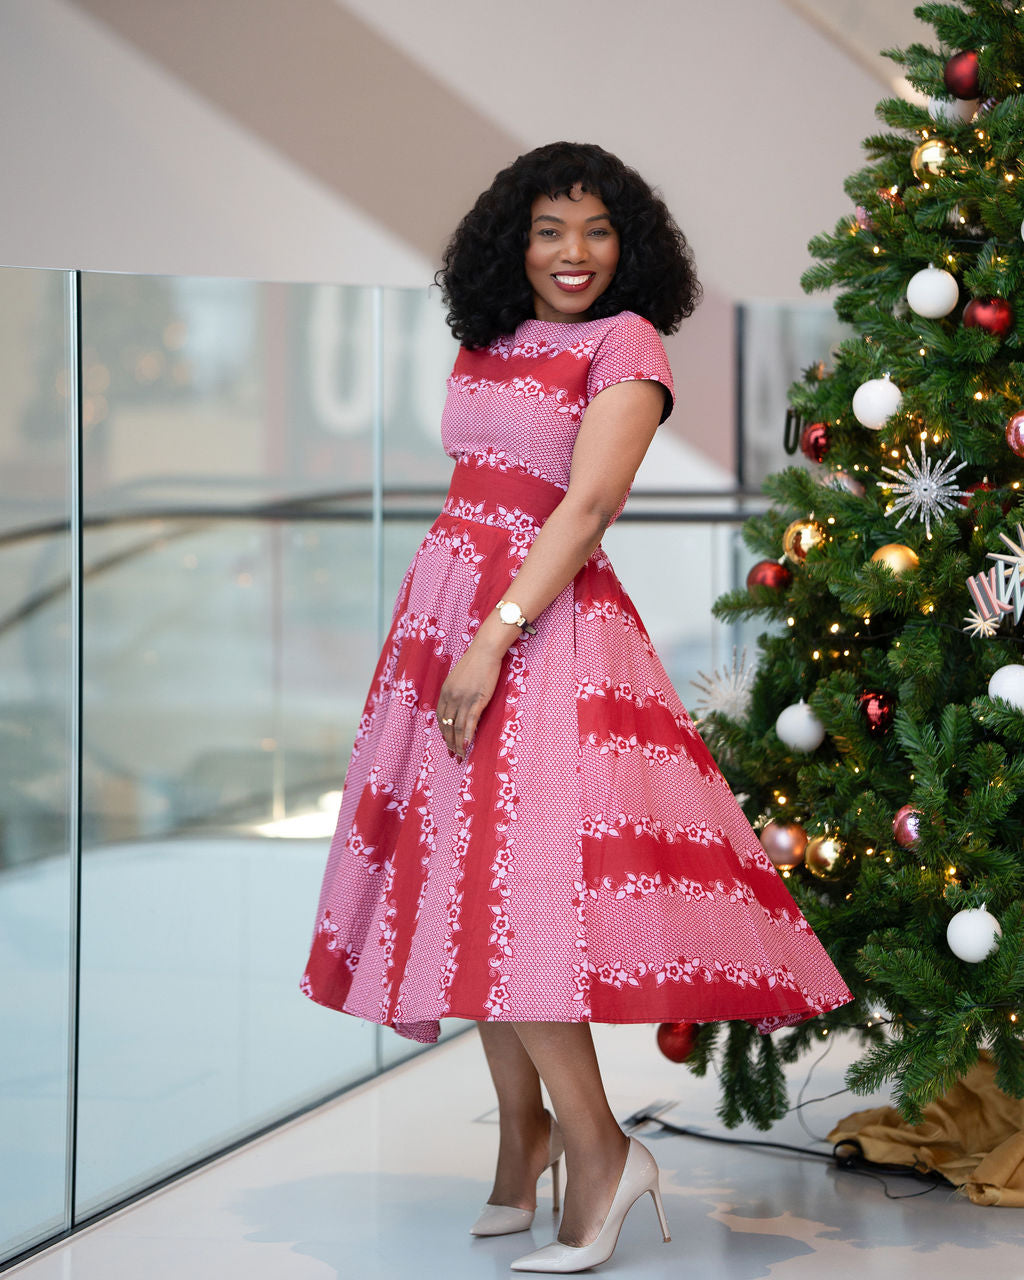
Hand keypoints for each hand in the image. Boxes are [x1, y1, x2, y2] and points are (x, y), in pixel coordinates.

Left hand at [436, 641, 503, 759]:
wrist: (485, 651)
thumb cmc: (475, 663)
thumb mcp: (458, 678)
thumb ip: (455, 692)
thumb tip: (458, 706)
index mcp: (445, 691)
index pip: (441, 717)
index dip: (443, 732)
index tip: (447, 742)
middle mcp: (451, 697)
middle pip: (447, 725)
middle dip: (449, 742)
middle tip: (453, 755)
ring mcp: (463, 699)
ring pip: (457, 727)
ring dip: (458, 743)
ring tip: (460, 755)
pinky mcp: (476, 700)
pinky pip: (470, 722)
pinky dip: (467, 735)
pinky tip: (467, 745)